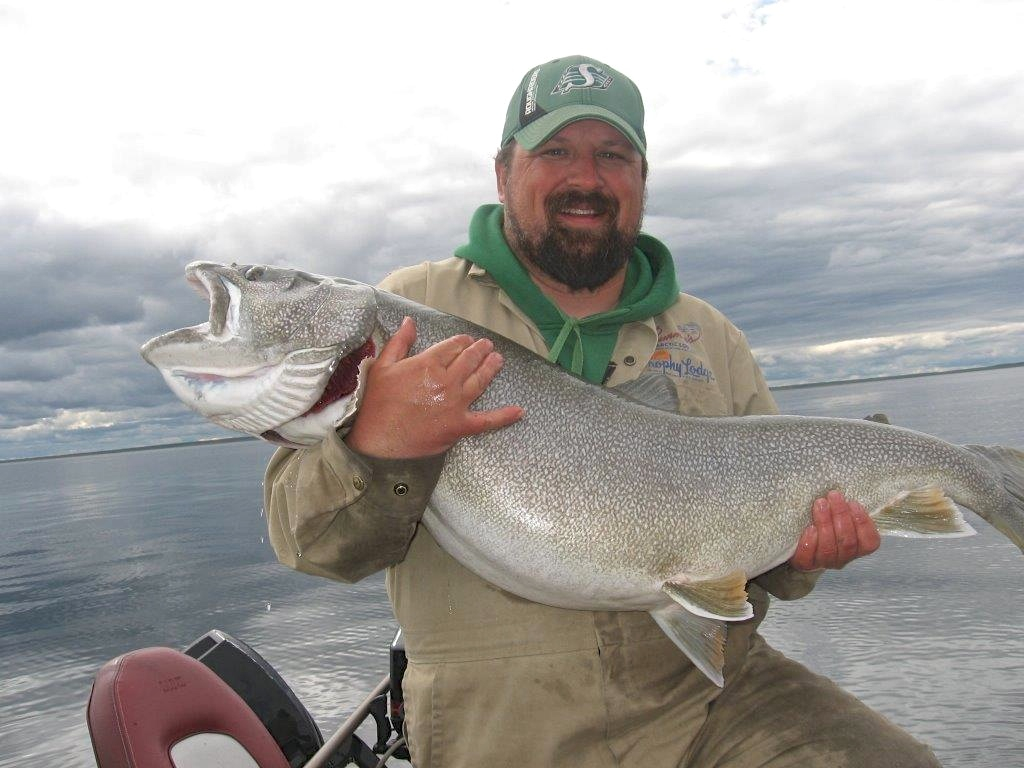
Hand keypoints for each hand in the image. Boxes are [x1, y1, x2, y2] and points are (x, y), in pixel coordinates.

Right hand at [345, 317, 523, 458]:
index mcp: (428, 364)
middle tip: (487, 346)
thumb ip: (399, 342)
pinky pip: (487, 421)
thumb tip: (409, 321)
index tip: (466, 340)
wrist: (378, 439)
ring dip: (491, 368)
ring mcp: (456, 403)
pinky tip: (519, 411)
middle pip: (469, 360)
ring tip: (498, 360)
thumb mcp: (382, 366)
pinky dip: (505, 416)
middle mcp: (446, 381)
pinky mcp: (460, 426)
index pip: (452, 346)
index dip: (462, 341)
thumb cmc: (377, 403)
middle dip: (480, 350)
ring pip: (480, 381)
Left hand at [790, 491, 880, 570]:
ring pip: (829, 548)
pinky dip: (810, 542)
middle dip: (841, 516)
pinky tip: (810, 528)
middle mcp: (843, 558)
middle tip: (834, 496)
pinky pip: (808, 557)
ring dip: (825, 523)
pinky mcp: (805, 564)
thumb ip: (846, 509)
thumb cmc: (824, 523)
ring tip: (820, 504)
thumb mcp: (838, 516)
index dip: (863, 523)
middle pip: (848, 542)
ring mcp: (824, 563)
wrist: (799, 542)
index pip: (870, 542)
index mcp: (857, 547)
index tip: (853, 503)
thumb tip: (844, 492)